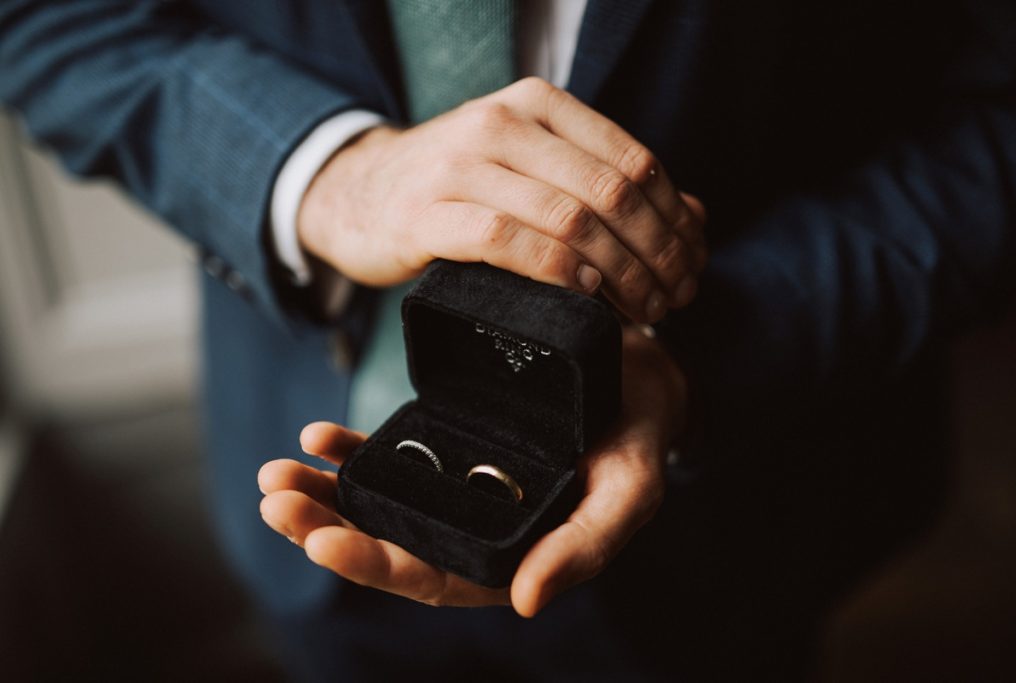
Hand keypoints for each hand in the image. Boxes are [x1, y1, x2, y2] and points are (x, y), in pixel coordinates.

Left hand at [257, 326, 685, 615]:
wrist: (636, 376)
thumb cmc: (639, 436)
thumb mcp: (629, 490)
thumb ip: (584, 546)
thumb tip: (523, 603)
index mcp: (511, 554)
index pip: (431, 577)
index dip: (375, 565)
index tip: (324, 542)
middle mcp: (474, 527)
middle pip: (388, 542)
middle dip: (326, 529)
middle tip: (278, 501)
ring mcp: (455, 487)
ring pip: (379, 504)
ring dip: (323, 494)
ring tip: (277, 474)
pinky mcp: (446, 445)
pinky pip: (390, 455)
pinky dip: (350, 451)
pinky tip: (317, 436)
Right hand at [298, 77, 706, 322]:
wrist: (361, 194)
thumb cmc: (460, 189)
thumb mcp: (531, 166)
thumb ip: (604, 183)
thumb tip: (696, 220)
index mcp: (538, 104)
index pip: (634, 161)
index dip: (675, 219)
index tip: (692, 264)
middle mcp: (501, 122)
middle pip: (610, 192)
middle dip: (657, 253)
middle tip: (677, 298)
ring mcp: (460, 165)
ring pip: (569, 218)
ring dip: (621, 274)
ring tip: (644, 310)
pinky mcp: (427, 214)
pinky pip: (510, 242)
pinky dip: (559, 272)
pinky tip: (587, 296)